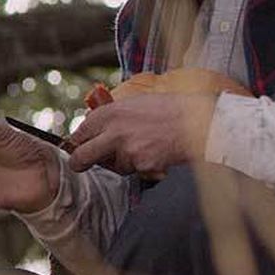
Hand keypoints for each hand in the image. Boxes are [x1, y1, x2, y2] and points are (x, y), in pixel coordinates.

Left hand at [65, 92, 218, 175]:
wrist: (196, 122)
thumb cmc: (169, 108)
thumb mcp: (136, 103)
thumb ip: (114, 116)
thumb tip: (99, 128)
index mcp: (110, 112)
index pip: (81, 130)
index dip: (79, 140)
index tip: (80, 145)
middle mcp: (114, 131)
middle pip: (82, 156)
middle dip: (79, 162)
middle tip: (80, 164)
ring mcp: (127, 150)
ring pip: (113, 166)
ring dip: (122, 162)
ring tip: (142, 147)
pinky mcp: (141, 165)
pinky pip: (134, 170)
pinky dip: (141, 166)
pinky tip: (154, 152)